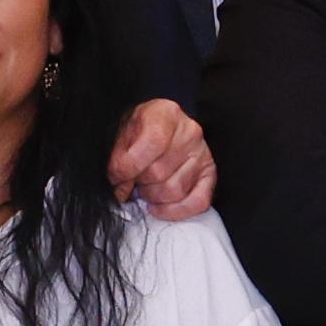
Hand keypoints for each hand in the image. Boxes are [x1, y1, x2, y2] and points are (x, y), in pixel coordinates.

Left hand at [108, 98, 215, 219]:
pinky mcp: (209, 174)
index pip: (152, 143)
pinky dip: (174, 211)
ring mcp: (202, 154)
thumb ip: (118, 158)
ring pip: (175, 191)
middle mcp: (190, 132)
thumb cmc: (138, 130)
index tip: (115, 175)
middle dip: (138, 183)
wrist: (157, 125)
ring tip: (145, 187)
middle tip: (131, 180)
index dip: (129, 166)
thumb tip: (119, 189)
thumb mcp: (122, 132)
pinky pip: (197, 202)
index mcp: (166, 114)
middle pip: (160, 172)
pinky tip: (157, 206)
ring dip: (153, 196)